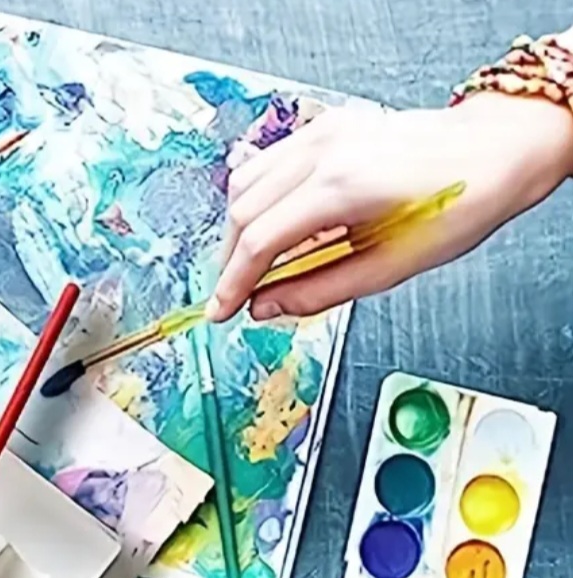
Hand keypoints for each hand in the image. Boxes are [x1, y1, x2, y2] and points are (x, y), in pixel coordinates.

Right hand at [209, 92, 572, 320]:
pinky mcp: (326, 126)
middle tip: (235, 295)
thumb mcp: (391, 267)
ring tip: (251, 264)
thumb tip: (266, 307)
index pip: (261, 241)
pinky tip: (270, 226)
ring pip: (246, 182)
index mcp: (343, 187)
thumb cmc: (459, 203)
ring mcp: (323, 131)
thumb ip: (319, 291)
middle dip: (231, 260)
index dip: (233, 283)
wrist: (495, 150)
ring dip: (239, 229)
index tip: (221, 311)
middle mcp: (326, 151)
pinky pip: (267, 163)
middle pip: (244, 210)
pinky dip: (257, 199)